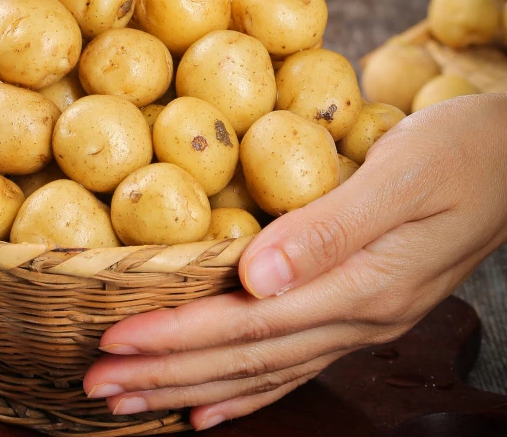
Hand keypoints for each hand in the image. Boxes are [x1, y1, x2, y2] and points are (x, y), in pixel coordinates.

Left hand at [83, 94, 506, 428]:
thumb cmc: (460, 152)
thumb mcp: (400, 178)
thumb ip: (329, 230)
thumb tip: (254, 277)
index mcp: (362, 287)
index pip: (249, 324)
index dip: (177, 336)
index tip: (114, 341)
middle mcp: (357, 317)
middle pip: (245, 357)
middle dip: (167, 372)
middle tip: (98, 386)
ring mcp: (361, 319)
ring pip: (262, 367)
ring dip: (192, 384)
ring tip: (133, 400)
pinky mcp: (361, 305)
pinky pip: (293, 360)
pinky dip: (248, 388)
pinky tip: (211, 406)